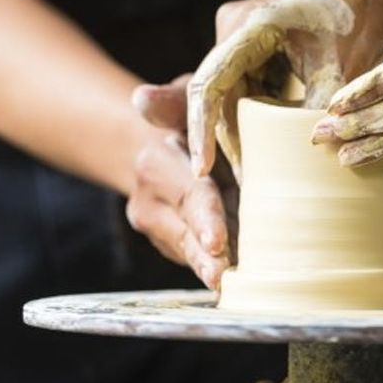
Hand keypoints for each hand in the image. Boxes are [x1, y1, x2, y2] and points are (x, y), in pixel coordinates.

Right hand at [127, 76, 235, 288]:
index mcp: (156, 164)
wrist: (157, 144)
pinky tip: (240, 279)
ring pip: (188, 252)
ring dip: (209, 269)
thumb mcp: (184, 97)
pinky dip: (215, 267)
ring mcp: (158, 228)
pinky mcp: (172, 243)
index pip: (188, 194)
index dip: (204, 217)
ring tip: (231, 286)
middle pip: (185, 233)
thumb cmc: (185, 114)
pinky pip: (194, 257)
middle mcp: (150, 202)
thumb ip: (170, 100)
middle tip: (224, 276)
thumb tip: (142, 98)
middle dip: (205, 257)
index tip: (218, 241)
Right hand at [187, 0, 382, 177]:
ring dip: (244, 137)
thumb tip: (303, 155)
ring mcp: (241, 41)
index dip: (202, 128)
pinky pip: (249, 95)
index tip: (203, 169)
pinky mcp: (254, 54)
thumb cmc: (359, 21)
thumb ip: (317, 108)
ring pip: (232, 100)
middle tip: (245, 186)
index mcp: (248, 24)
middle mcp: (234, 29)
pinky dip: (258, 124)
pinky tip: (268, 158)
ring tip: (256, 181)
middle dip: (229, 141)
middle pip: (218, 97)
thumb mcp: (340, 66)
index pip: (210, 83)